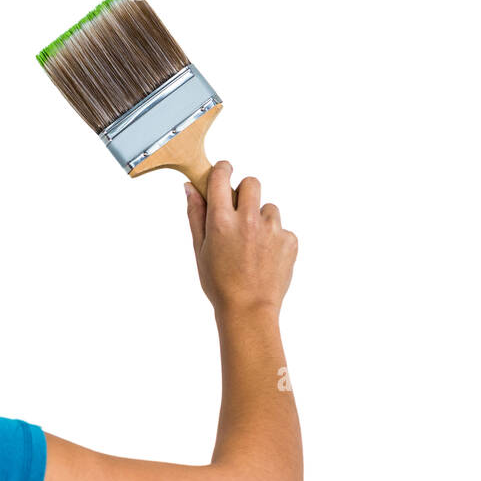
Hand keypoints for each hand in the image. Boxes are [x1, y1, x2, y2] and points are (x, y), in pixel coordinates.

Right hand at [185, 161, 296, 315]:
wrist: (249, 310)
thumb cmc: (219, 284)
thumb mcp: (200, 250)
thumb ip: (196, 215)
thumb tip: (191, 188)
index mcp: (221, 221)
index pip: (222, 176)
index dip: (222, 170)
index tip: (223, 172)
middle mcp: (248, 220)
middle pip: (251, 182)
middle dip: (244, 192)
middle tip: (238, 213)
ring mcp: (272, 229)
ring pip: (268, 208)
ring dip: (260, 219)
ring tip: (252, 246)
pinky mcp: (289, 240)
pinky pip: (281, 229)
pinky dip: (274, 239)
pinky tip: (264, 258)